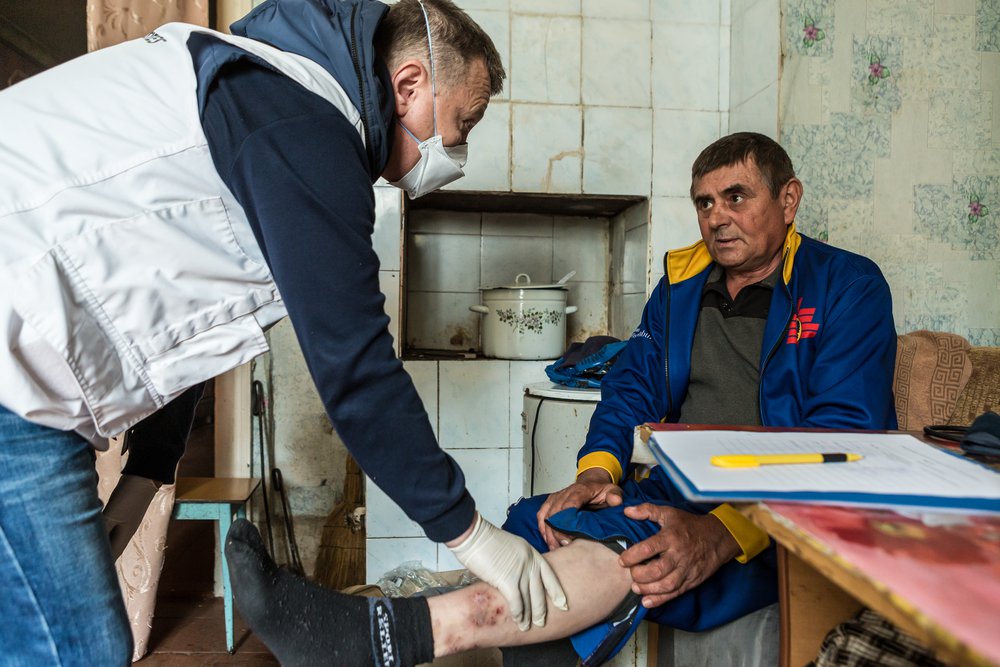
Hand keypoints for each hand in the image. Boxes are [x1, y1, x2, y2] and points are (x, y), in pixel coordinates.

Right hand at [448, 513, 567, 630]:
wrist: (474, 535)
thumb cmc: (485, 540)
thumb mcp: (510, 547)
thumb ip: (517, 562)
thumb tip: (515, 577)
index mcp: (531, 553)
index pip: (549, 575)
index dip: (556, 591)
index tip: (562, 603)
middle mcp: (529, 562)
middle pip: (540, 591)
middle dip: (541, 609)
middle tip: (542, 622)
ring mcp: (520, 572)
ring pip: (529, 599)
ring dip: (528, 616)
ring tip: (527, 627)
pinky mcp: (508, 580)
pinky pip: (517, 602)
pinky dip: (518, 614)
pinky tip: (518, 622)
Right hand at [536, 468, 622, 549]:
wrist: (592, 482)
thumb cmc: (601, 490)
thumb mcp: (612, 490)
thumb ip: (615, 495)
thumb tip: (615, 501)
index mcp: (579, 491)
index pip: (568, 506)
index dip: (566, 523)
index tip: (569, 538)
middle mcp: (564, 493)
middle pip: (554, 514)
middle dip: (557, 533)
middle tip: (564, 547)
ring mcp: (556, 497)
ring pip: (546, 516)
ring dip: (549, 533)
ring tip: (555, 548)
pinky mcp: (551, 502)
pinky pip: (541, 515)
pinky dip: (543, 528)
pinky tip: (548, 540)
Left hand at [618, 504, 739, 607]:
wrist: (718, 538)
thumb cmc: (689, 525)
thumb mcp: (669, 513)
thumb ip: (647, 510)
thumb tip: (626, 511)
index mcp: (671, 537)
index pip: (648, 548)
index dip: (632, 556)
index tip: (622, 560)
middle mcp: (679, 555)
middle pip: (657, 570)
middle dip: (640, 575)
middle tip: (630, 574)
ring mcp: (686, 569)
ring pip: (666, 585)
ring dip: (648, 589)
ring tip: (636, 588)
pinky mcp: (692, 581)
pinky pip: (675, 593)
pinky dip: (660, 600)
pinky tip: (646, 601)